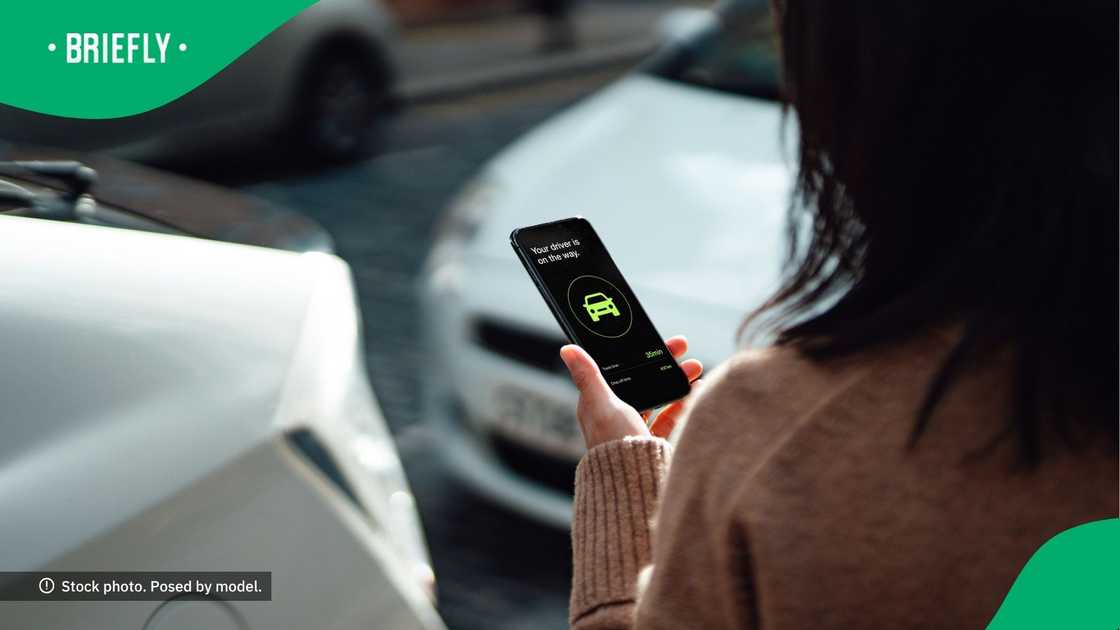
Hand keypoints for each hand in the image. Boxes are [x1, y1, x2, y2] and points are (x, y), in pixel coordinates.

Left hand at [559, 335, 703, 450]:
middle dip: (665, 365)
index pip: (623, 370)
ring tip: (696, 371)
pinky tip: (696, 394)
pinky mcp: (651, 442)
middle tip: (686, 352)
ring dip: (677, 382)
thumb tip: (567, 349)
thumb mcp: (602, 406)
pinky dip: (682, 404)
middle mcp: (616, 415)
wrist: (634, 486)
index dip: (644, 353)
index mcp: (600, 404)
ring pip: (659, 397)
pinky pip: (669, 417)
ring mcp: (635, 429)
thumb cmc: (614, 446)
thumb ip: (589, 377)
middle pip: (643, 382)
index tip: (665, 342)